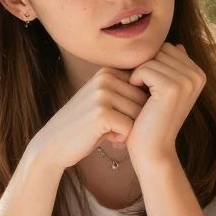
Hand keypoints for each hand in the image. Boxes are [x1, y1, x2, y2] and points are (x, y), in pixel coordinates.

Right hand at [25, 68, 147, 169]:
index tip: (117, 116)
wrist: (54, 144)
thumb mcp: (103, 100)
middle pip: (143, 101)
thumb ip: (125, 91)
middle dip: (133, 119)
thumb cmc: (85, 125)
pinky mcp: (101, 113)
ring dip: (128, 129)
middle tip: (113, 128)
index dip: (135, 108)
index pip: (143, 88)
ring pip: (139, 114)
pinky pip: (130, 127)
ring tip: (109, 132)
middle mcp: (105, 78)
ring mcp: (102, 94)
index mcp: (108, 71)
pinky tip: (107, 138)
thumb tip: (161, 86)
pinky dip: (122, 138)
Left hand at [125, 44, 204, 170]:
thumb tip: (178, 44)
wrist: (153, 150)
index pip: (167, 48)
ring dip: (140, 75)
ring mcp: (187, 81)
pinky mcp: (172, 87)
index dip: (152, 64)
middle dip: (146, 67)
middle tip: (145, 93)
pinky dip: (135, 81)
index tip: (152, 88)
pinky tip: (140, 98)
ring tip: (144, 97)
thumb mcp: (167, 90)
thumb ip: (173, 67)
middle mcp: (197, 75)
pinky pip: (144, 68)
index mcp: (198, 74)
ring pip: (151, 59)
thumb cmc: (153, 119)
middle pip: (160, 50)